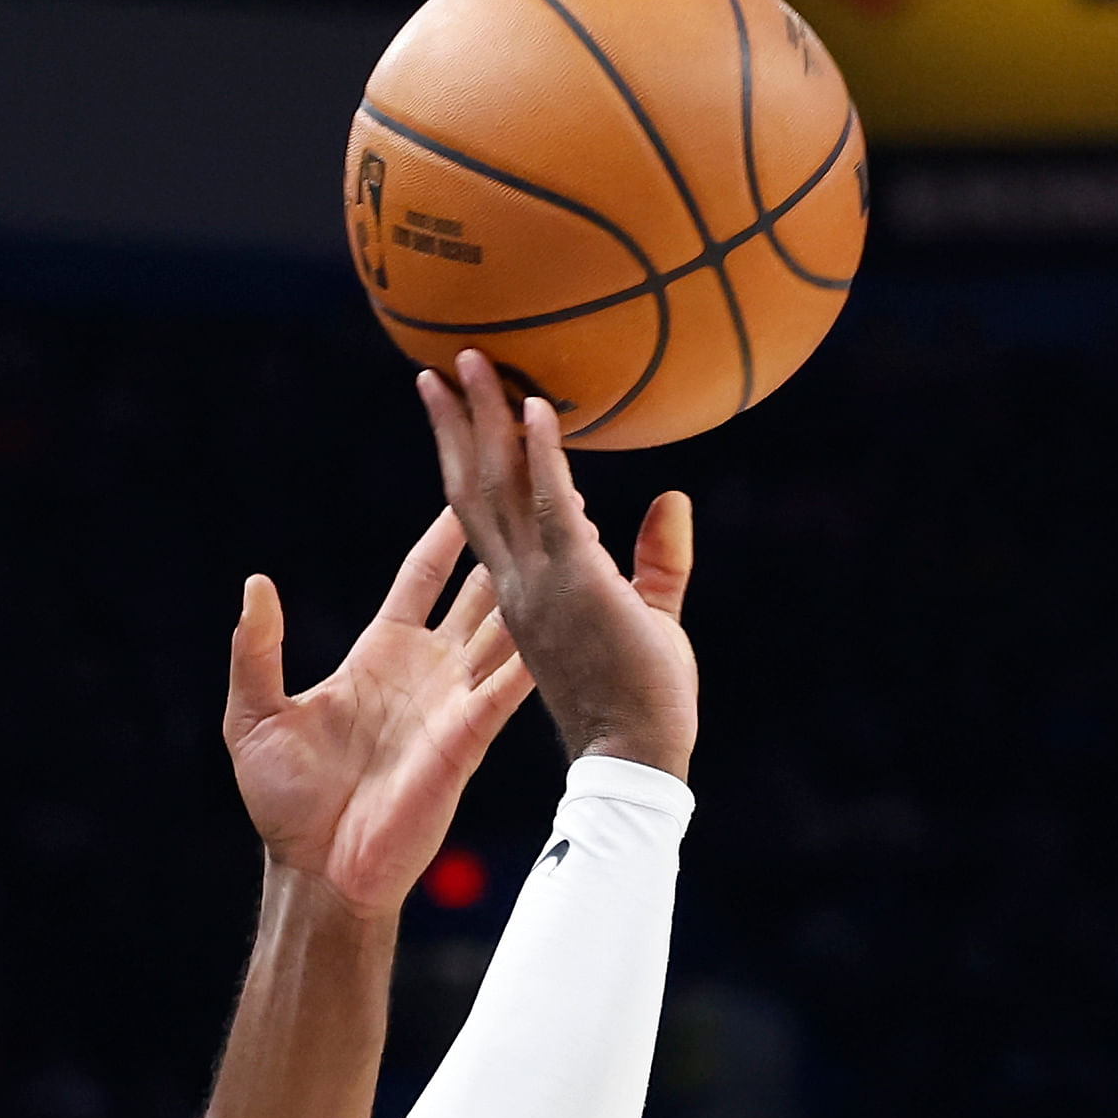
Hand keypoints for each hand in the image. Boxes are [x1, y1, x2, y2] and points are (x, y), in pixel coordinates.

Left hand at [223, 512, 536, 912]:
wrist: (318, 872)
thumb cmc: (283, 802)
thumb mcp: (254, 714)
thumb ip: (257, 648)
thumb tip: (256, 585)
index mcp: (378, 654)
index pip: (422, 577)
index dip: (445, 534)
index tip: (469, 486)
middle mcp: (425, 670)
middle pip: (478, 592)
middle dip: (507, 548)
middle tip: (541, 499)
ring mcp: (453, 702)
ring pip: (506, 629)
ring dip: (537, 588)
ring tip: (576, 538)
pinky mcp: (470, 737)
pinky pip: (509, 684)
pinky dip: (535, 649)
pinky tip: (564, 609)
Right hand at [414, 352, 697, 780]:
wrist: (637, 758)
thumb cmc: (643, 703)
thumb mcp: (650, 617)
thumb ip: (658, 561)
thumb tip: (672, 501)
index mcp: (522, 594)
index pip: (482, 515)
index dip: (468, 458)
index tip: (462, 409)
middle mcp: (515, 584)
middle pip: (470, 489)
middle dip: (456, 424)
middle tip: (445, 365)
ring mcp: (537, 583)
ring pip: (493, 487)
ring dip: (483, 419)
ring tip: (471, 359)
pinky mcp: (574, 583)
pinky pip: (549, 505)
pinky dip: (542, 453)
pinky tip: (536, 405)